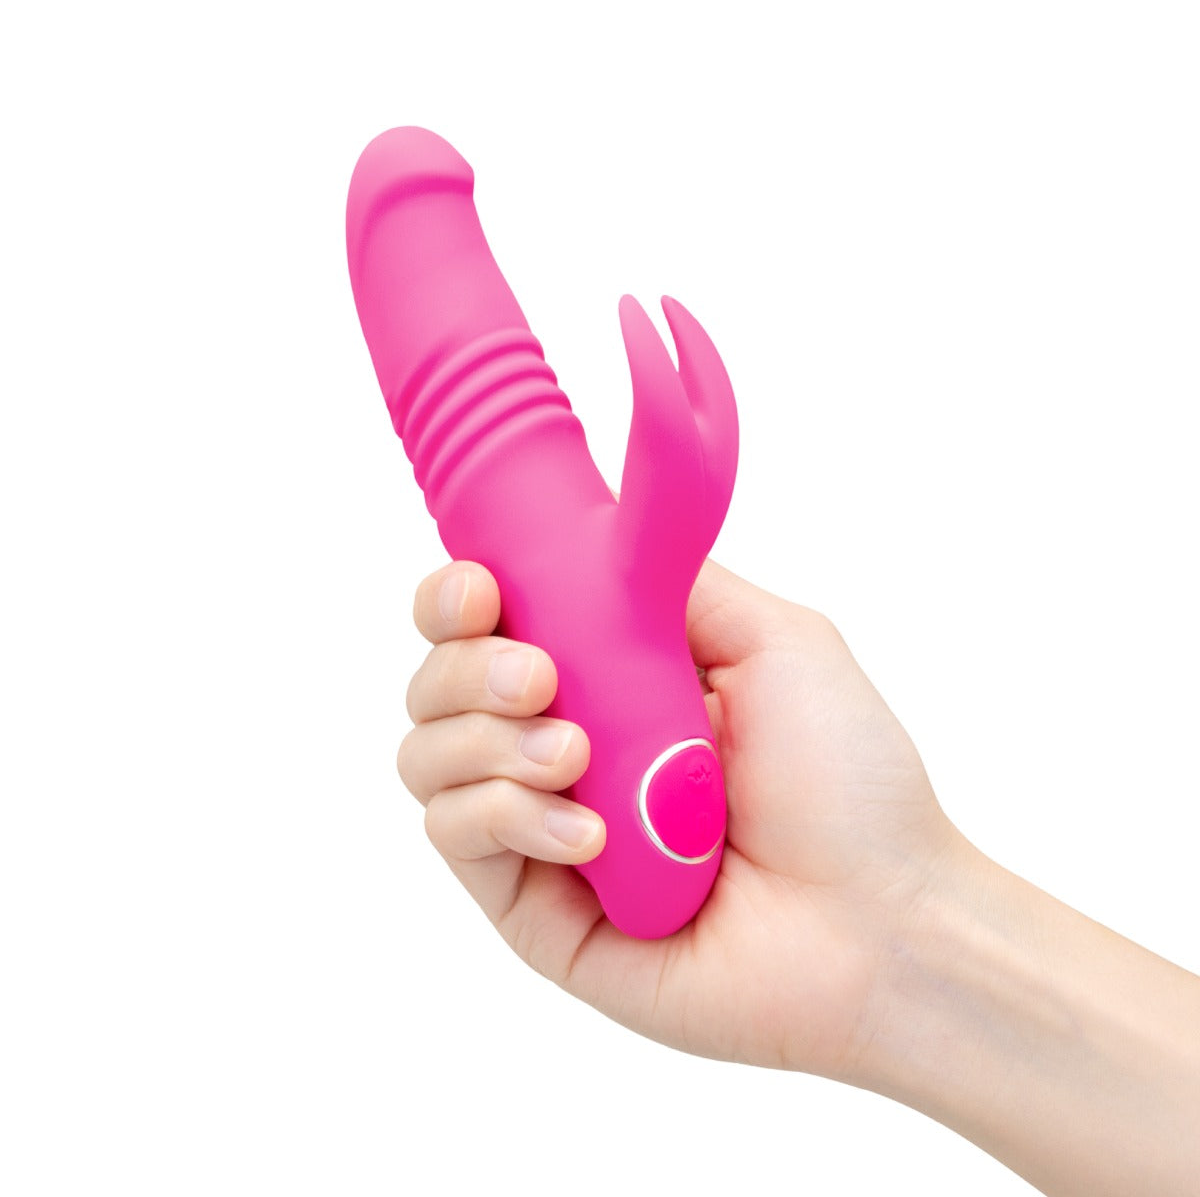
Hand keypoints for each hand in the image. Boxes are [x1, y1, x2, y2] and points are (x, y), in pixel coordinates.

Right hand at [398, 556, 960, 1078]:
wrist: (880, 922)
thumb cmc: (849, 783)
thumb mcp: (776, 641)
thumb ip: (675, 583)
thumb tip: (593, 537)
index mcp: (612, 680)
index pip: (489, 623)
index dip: (459, 597)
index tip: (481, 590)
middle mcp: (564, 747)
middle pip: (438, 685)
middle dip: (467, 666)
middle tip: (541, 678)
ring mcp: (542, 829)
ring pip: (427, 758)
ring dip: (484, 741)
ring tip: (575, 757)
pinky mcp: (534, 909)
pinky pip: (460, 840)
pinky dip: (508, 817)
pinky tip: (589, 834)